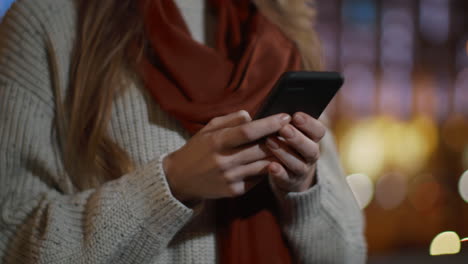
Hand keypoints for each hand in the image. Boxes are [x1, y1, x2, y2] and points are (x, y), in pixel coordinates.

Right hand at [163, 110, 291, 201]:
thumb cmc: (197, 149)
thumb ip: (231, 120)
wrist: (180, 179)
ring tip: (287, 145)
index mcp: (217, 141)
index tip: (285, 116)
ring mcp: (230, 178)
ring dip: (277, 155)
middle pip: (260, 149)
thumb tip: (253, 116)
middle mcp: (224, 161)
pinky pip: (258, 178)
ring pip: (263, 165)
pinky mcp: (234, 191)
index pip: (248, 131)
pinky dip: (266, 169)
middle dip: (279, 139)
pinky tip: (271, 161)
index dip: (269, 124)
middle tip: (293, 130)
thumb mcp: (209, 129)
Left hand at [265, 112, 325, 192]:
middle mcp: (310, 155)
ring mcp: (301, 170)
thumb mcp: (288, 132)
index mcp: (312, 139)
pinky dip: (280, 172)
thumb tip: (272, 112)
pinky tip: (271, 166)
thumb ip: (284, 123)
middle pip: (311, 148)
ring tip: (270, 142)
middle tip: (284, 129)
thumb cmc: (284, 143)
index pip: (318, 131)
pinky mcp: (289, 181)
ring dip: (285, 153)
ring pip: (298, 164)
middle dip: (297, 138)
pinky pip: (286, 178)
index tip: (296, 115)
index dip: (309, 123)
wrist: (288, 173)